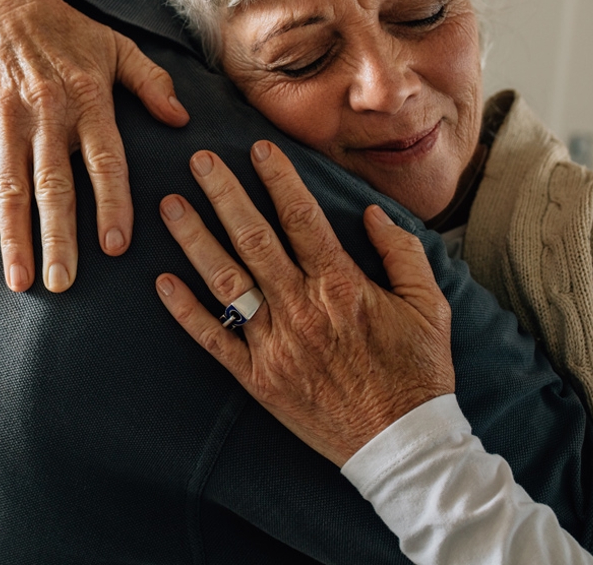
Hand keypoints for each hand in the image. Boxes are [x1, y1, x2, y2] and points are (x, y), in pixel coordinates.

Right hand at [0, 0, 189, 292]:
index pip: (103, 159)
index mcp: (87, 99)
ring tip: (19, 280)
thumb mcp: (119, 47)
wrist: (6, 6)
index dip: (110, 202)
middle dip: (57, 236)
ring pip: (9, 186)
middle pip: (52, 183)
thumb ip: (152, 82)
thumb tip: (182, 119)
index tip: (115, 246)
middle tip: (62, 282)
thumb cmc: (71, 34)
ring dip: (13, 236)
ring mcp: (6, 121)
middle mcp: (46, 114)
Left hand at [155, 142, 453, 465]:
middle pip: (253, 237)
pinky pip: (213, 339)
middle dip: (223, 193)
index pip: (301, 217)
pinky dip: (185, 311)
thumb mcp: (430, 306)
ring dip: (194, 239)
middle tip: (197, 160)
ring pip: (225, 281)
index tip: (257, 147)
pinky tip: (162, 282)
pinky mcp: (257, 379)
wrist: (402, 445)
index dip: (277, 178)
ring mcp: (275, 344)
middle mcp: (302, 308)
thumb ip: (403, 252)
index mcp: (341, 285)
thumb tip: (371, 212)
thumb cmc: (418, 372)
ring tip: (169, 206)